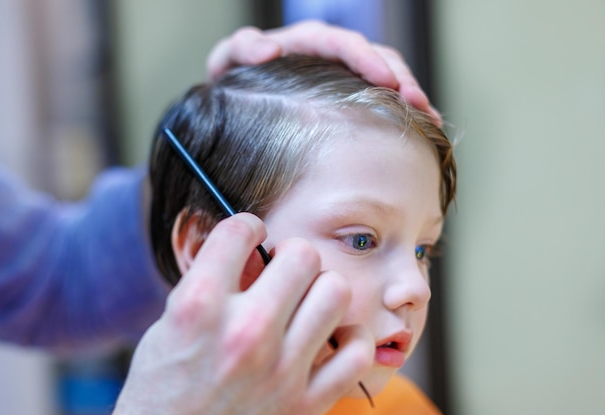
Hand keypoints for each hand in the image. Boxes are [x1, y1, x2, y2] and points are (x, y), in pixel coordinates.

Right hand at [102, 213, 373, 414]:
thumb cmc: (163, 387)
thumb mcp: (169, 324)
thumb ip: (211, 281)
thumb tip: (254, 246)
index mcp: (199, 307)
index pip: (241, 229)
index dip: (247, 227)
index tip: (251, 236)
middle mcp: (243, 333)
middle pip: (302, 255)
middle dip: (291, 256)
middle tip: (283, 271)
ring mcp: (279, 372)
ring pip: (336, 292)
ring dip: (322, 290)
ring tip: (307, 302)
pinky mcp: (304, 405)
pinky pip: (357, 351)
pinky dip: (350, 339)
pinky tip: (330, 338)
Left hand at [207, 19, 440, 125]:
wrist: (237, 105)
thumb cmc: (234, 80)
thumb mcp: (228, 61)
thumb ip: (241, 48)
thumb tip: (268, 48)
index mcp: (306, 43)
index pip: (342, 43)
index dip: (367, 59)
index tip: (387, 80)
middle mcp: (331, 56)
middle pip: (376, 57)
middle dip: (402, 78)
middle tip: (419, 104)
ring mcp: (345, 77)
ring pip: (387, 77)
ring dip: (410, 96)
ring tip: (428, 118)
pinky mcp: (351, 99)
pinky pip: (383, 99)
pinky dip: (402, 112)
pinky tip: (420, 130)